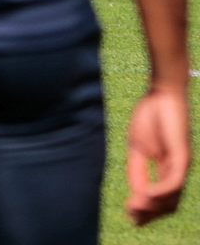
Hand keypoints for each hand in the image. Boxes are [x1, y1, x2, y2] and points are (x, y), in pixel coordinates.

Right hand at [126, 85, 189, 225]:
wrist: (161, 94)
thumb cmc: (150, 117)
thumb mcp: (138, 149)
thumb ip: (137, 171)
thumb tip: (137, 195)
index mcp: (167, 170)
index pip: (162, 199)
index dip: (147, 211)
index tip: (130, 216)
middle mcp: (178, 172)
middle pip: (169, 205)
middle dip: (150, 215)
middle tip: (132, 218)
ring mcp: (182, 166)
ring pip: (173, 198)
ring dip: (154, 207)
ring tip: (136, 208)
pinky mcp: (182, 157)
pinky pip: (174, 181)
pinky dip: (160, 191)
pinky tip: (147, 194)